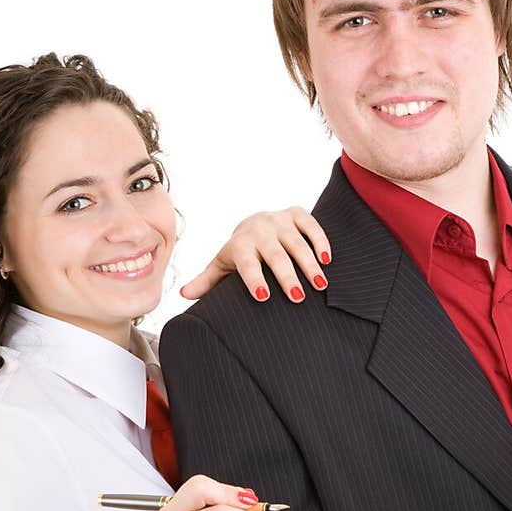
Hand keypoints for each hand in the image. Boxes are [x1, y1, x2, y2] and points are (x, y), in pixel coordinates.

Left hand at [180, 207, 331, 302]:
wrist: (253, 222)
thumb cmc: (240, 253)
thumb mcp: (222, 265)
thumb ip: (206, 281)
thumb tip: (184, 295)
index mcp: (240, 244)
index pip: (247, 262)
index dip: (254, 278)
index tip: (263, 297)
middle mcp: (259, 230)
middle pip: (275, 254)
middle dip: (287, 275)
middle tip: (298, 296)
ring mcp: (279, 221)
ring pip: (296, 242)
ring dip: (309, 263)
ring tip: (320, 285)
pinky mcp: (296, 213)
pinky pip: (311, 224)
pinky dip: (320, 240)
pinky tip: (327, 260)